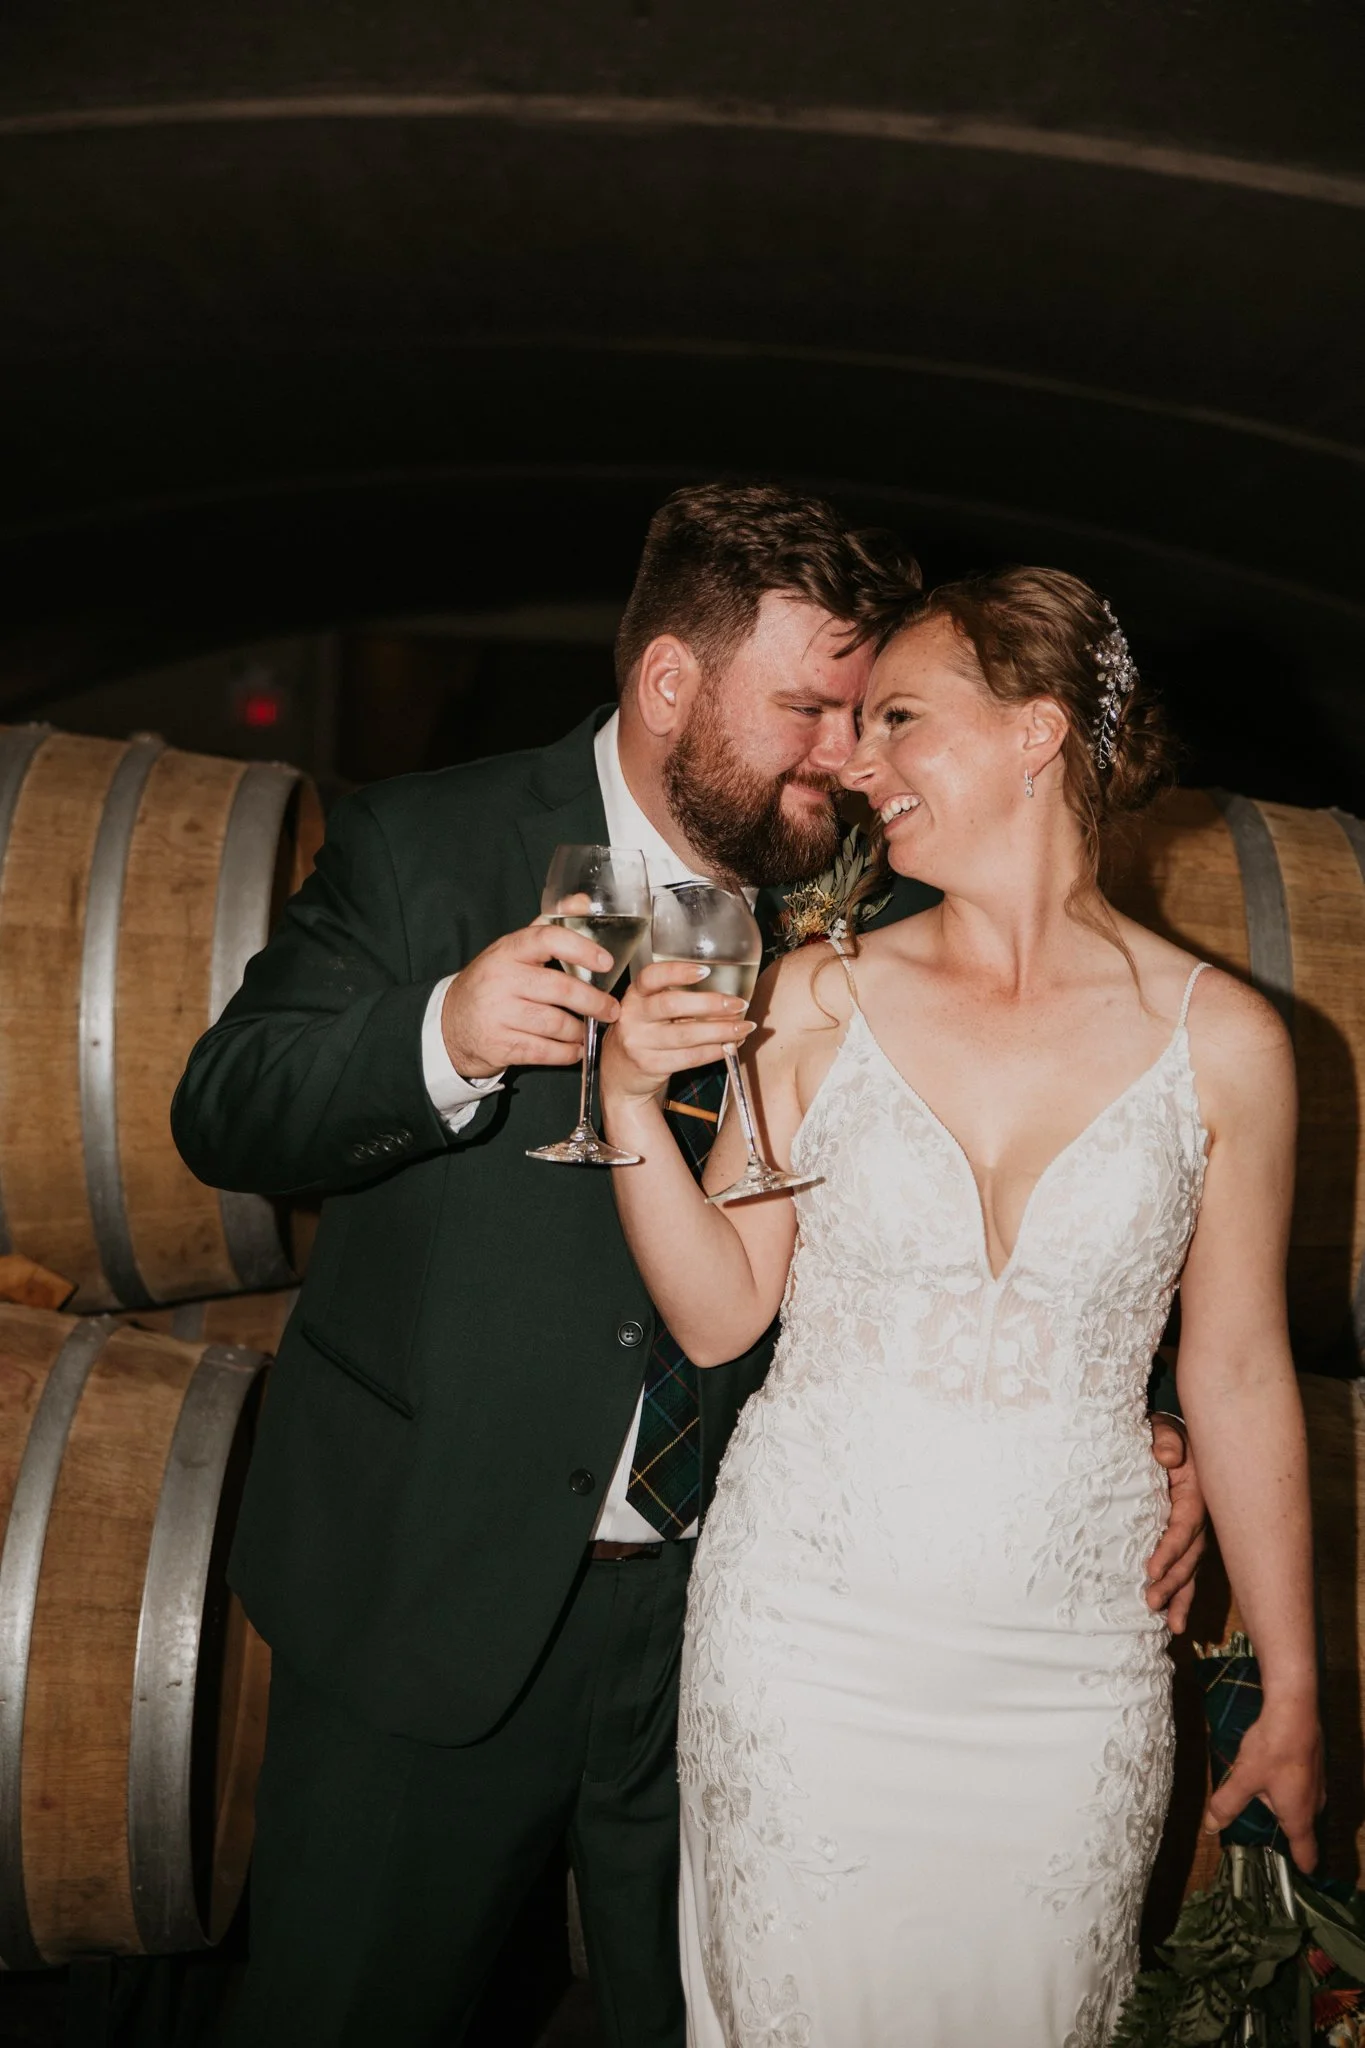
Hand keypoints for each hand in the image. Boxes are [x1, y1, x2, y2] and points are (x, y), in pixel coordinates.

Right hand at [440, 922, 622, 1076]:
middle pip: (560, 988)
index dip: (581, 949)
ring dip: (580, 1031)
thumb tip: (583, 902)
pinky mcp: (500, 1045)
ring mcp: (499, 1013)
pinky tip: (574, 1049)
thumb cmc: (491, 983)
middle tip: (611, 1009)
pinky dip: (566, 1053)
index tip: (606, 962)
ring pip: (556, 1024)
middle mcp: (502, 979)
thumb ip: (548, 927)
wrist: (449, 1025)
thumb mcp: (512, 951)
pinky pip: (544, 1051)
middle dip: (594, 1002)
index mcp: (508, 950)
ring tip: (588, 1030)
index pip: (547, 939)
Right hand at [599, 959, 753, 1108]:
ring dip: (721, 1030)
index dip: (678, 972)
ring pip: (686, 1034)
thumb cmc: (645, 1034)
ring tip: (744, 1027)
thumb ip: (678, 1000)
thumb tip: (727, 998)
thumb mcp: (650, 1011)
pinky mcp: (650, 1065)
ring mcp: (639, 1043)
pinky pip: (690, 1057)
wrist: (620, 1073)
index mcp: (635, 995)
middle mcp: (633, 1016)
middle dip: (711, 1003)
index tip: (705, 971)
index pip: (651, 977)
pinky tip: (730, 1046)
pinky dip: (715, 1051)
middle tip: (738, 1004)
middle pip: (672, 1005)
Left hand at [1145, 1417, 1207, 1633]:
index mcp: (1197, 1493)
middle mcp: (1200, 1516)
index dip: (1170, 1549)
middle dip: (1173, 1582)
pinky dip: (1182, 1592)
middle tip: (1152, 1603)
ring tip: (1172, 1625)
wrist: (1169, 1435)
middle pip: (1190, 1555)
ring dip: (1181, 1595)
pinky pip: (1187, 1566)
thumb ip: (1166, 1438)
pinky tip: (1174, 1618)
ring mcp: (1195, 1530)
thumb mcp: (1165, 1428)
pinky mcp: (1187, 1537)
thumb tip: (1167, 1456)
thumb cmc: (1164, 1432)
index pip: (1185, 1526)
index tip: (1151, 1569)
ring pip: (1192, 1568)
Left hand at [1203, 1699, 1323, 1871]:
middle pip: (1302, 1829)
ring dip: (1286, 1808)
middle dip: (1286, 1835)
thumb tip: (1210, 1828)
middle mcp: (1314, 1804)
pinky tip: (1271, 1775)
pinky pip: (1302, 1786)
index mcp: (1299, 1816)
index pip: (1307, 1853)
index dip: (1301, 1867)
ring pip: (1302, 1805)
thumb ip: (1226, 1804)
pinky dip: (1288, 1788)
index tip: (1297, 1876)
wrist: (1294, 1709)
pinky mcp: (1314, 1764)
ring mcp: (1318, 1783)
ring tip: (1262, 1804)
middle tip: (1264, 1837)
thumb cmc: (1271, 1749)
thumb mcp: (1243, 1778)